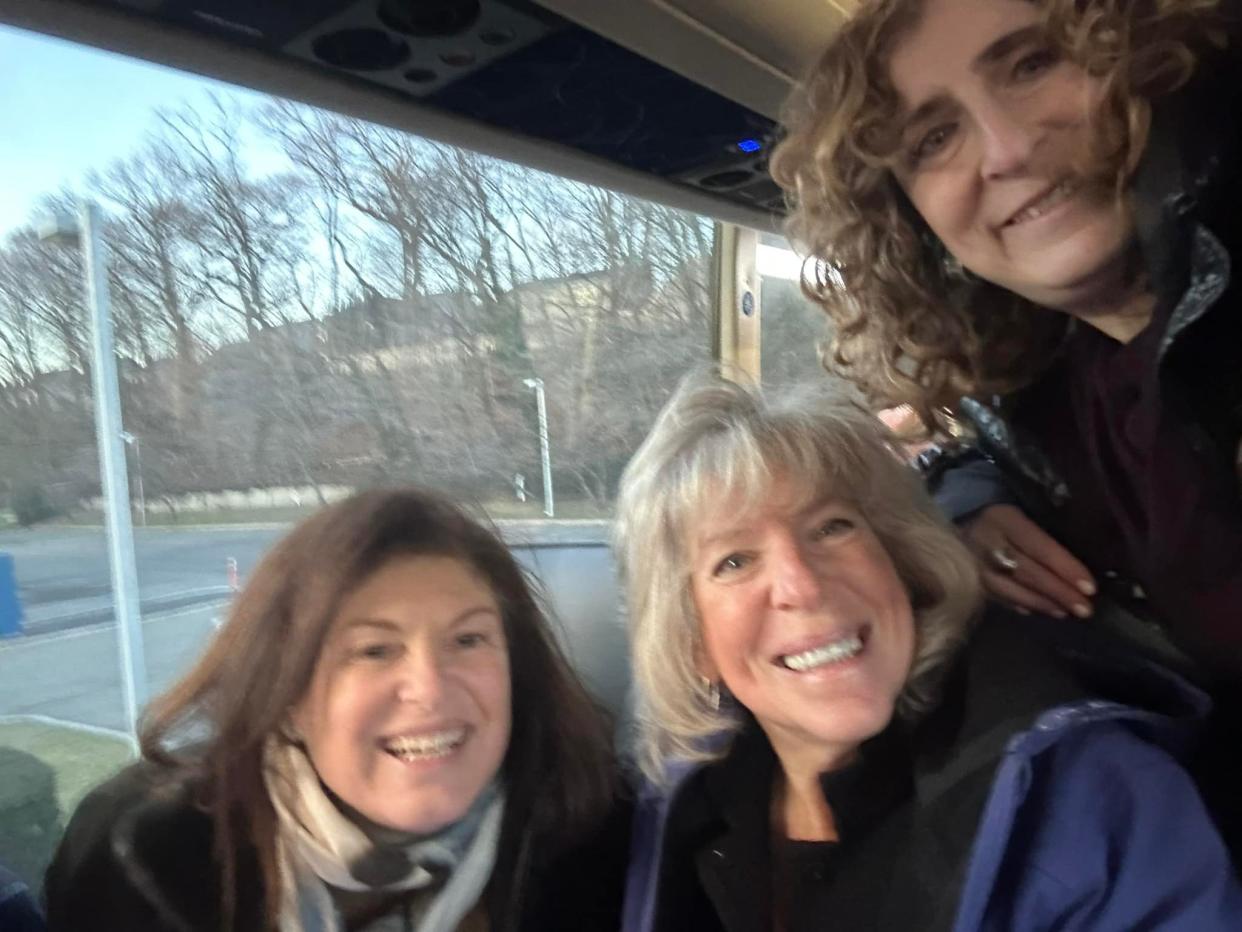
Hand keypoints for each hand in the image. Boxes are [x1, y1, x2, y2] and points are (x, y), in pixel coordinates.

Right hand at [962, 504, 1095, 618]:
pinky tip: (1039, 610)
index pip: (1040, 547)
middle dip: (1058, 592)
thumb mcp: (1022, 513)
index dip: (1066, 568)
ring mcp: (972, 564)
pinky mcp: (967, 580)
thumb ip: (1044, 533)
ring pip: (1011, 589)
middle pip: (1027, 572)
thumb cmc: (1000, 517)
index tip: (1090, 588)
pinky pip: (998, 597)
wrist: (954, 522)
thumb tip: (1076, 567)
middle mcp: (985, 541)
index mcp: (1003, 519)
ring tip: (1066, 612)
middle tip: (1084, 609)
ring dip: (1042, 603)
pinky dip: (1021, 604)